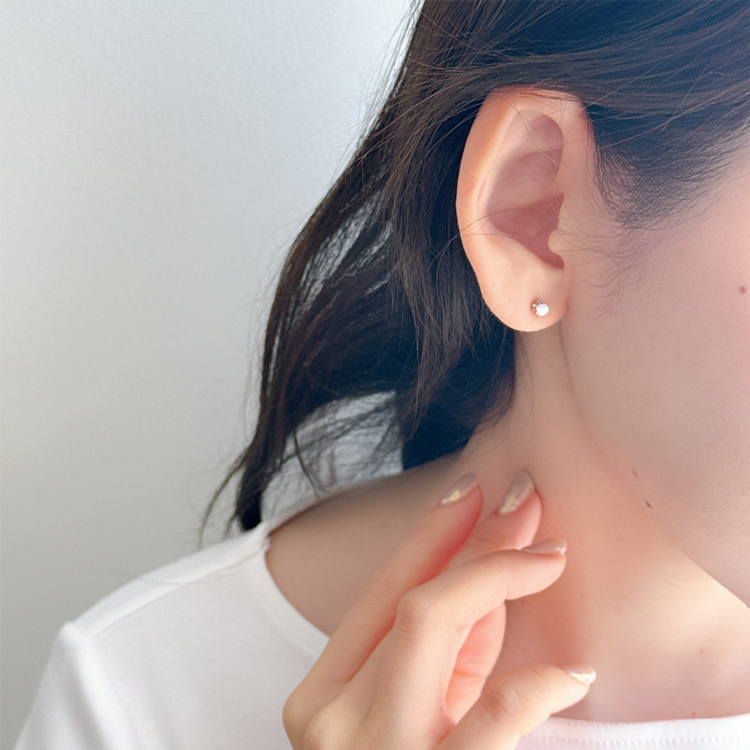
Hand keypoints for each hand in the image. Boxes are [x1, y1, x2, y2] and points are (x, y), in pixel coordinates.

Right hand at [283, 472, 594, 748]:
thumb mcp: (410, 709)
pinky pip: (489, 720)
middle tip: (527, 504)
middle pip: (411, 599)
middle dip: (477, 542)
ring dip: (497, 578)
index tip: (472, 487)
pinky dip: (536, 686)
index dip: (430, 531)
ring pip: (432, 628)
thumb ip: (446, 647)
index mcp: (322, 692)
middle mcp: (335, 716)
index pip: (381, 590)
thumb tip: (492, 562)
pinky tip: (571, 670)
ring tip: (547, 554)